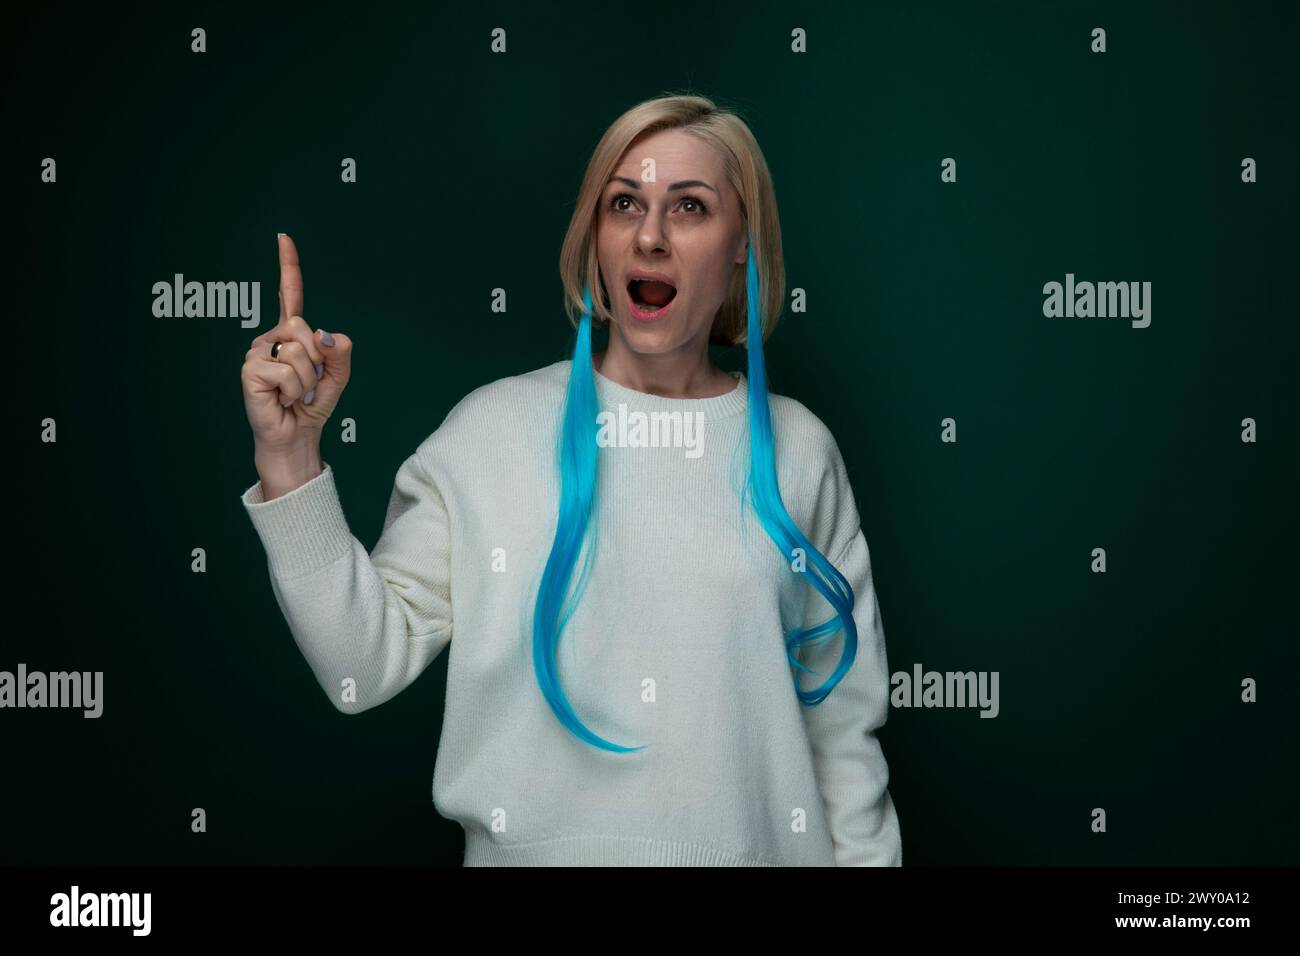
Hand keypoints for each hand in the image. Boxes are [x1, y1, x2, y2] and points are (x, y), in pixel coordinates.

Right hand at [241, 234, 352, 456]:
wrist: (297, 435)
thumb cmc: (313, 405)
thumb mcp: (337, 375)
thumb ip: (339, 351)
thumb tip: (323, 335)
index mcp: (291, 334)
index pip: (290, 295)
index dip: (288, 266)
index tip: (283, 237)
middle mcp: (270, 337)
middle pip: (303, 328)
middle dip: (316, 360)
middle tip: (306, 383)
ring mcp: (257, 352)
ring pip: (297, 351)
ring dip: (307, 379)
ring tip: (295, 393)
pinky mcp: (250, 370)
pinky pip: (287, 372)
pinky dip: (294, 390)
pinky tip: (283, 399)